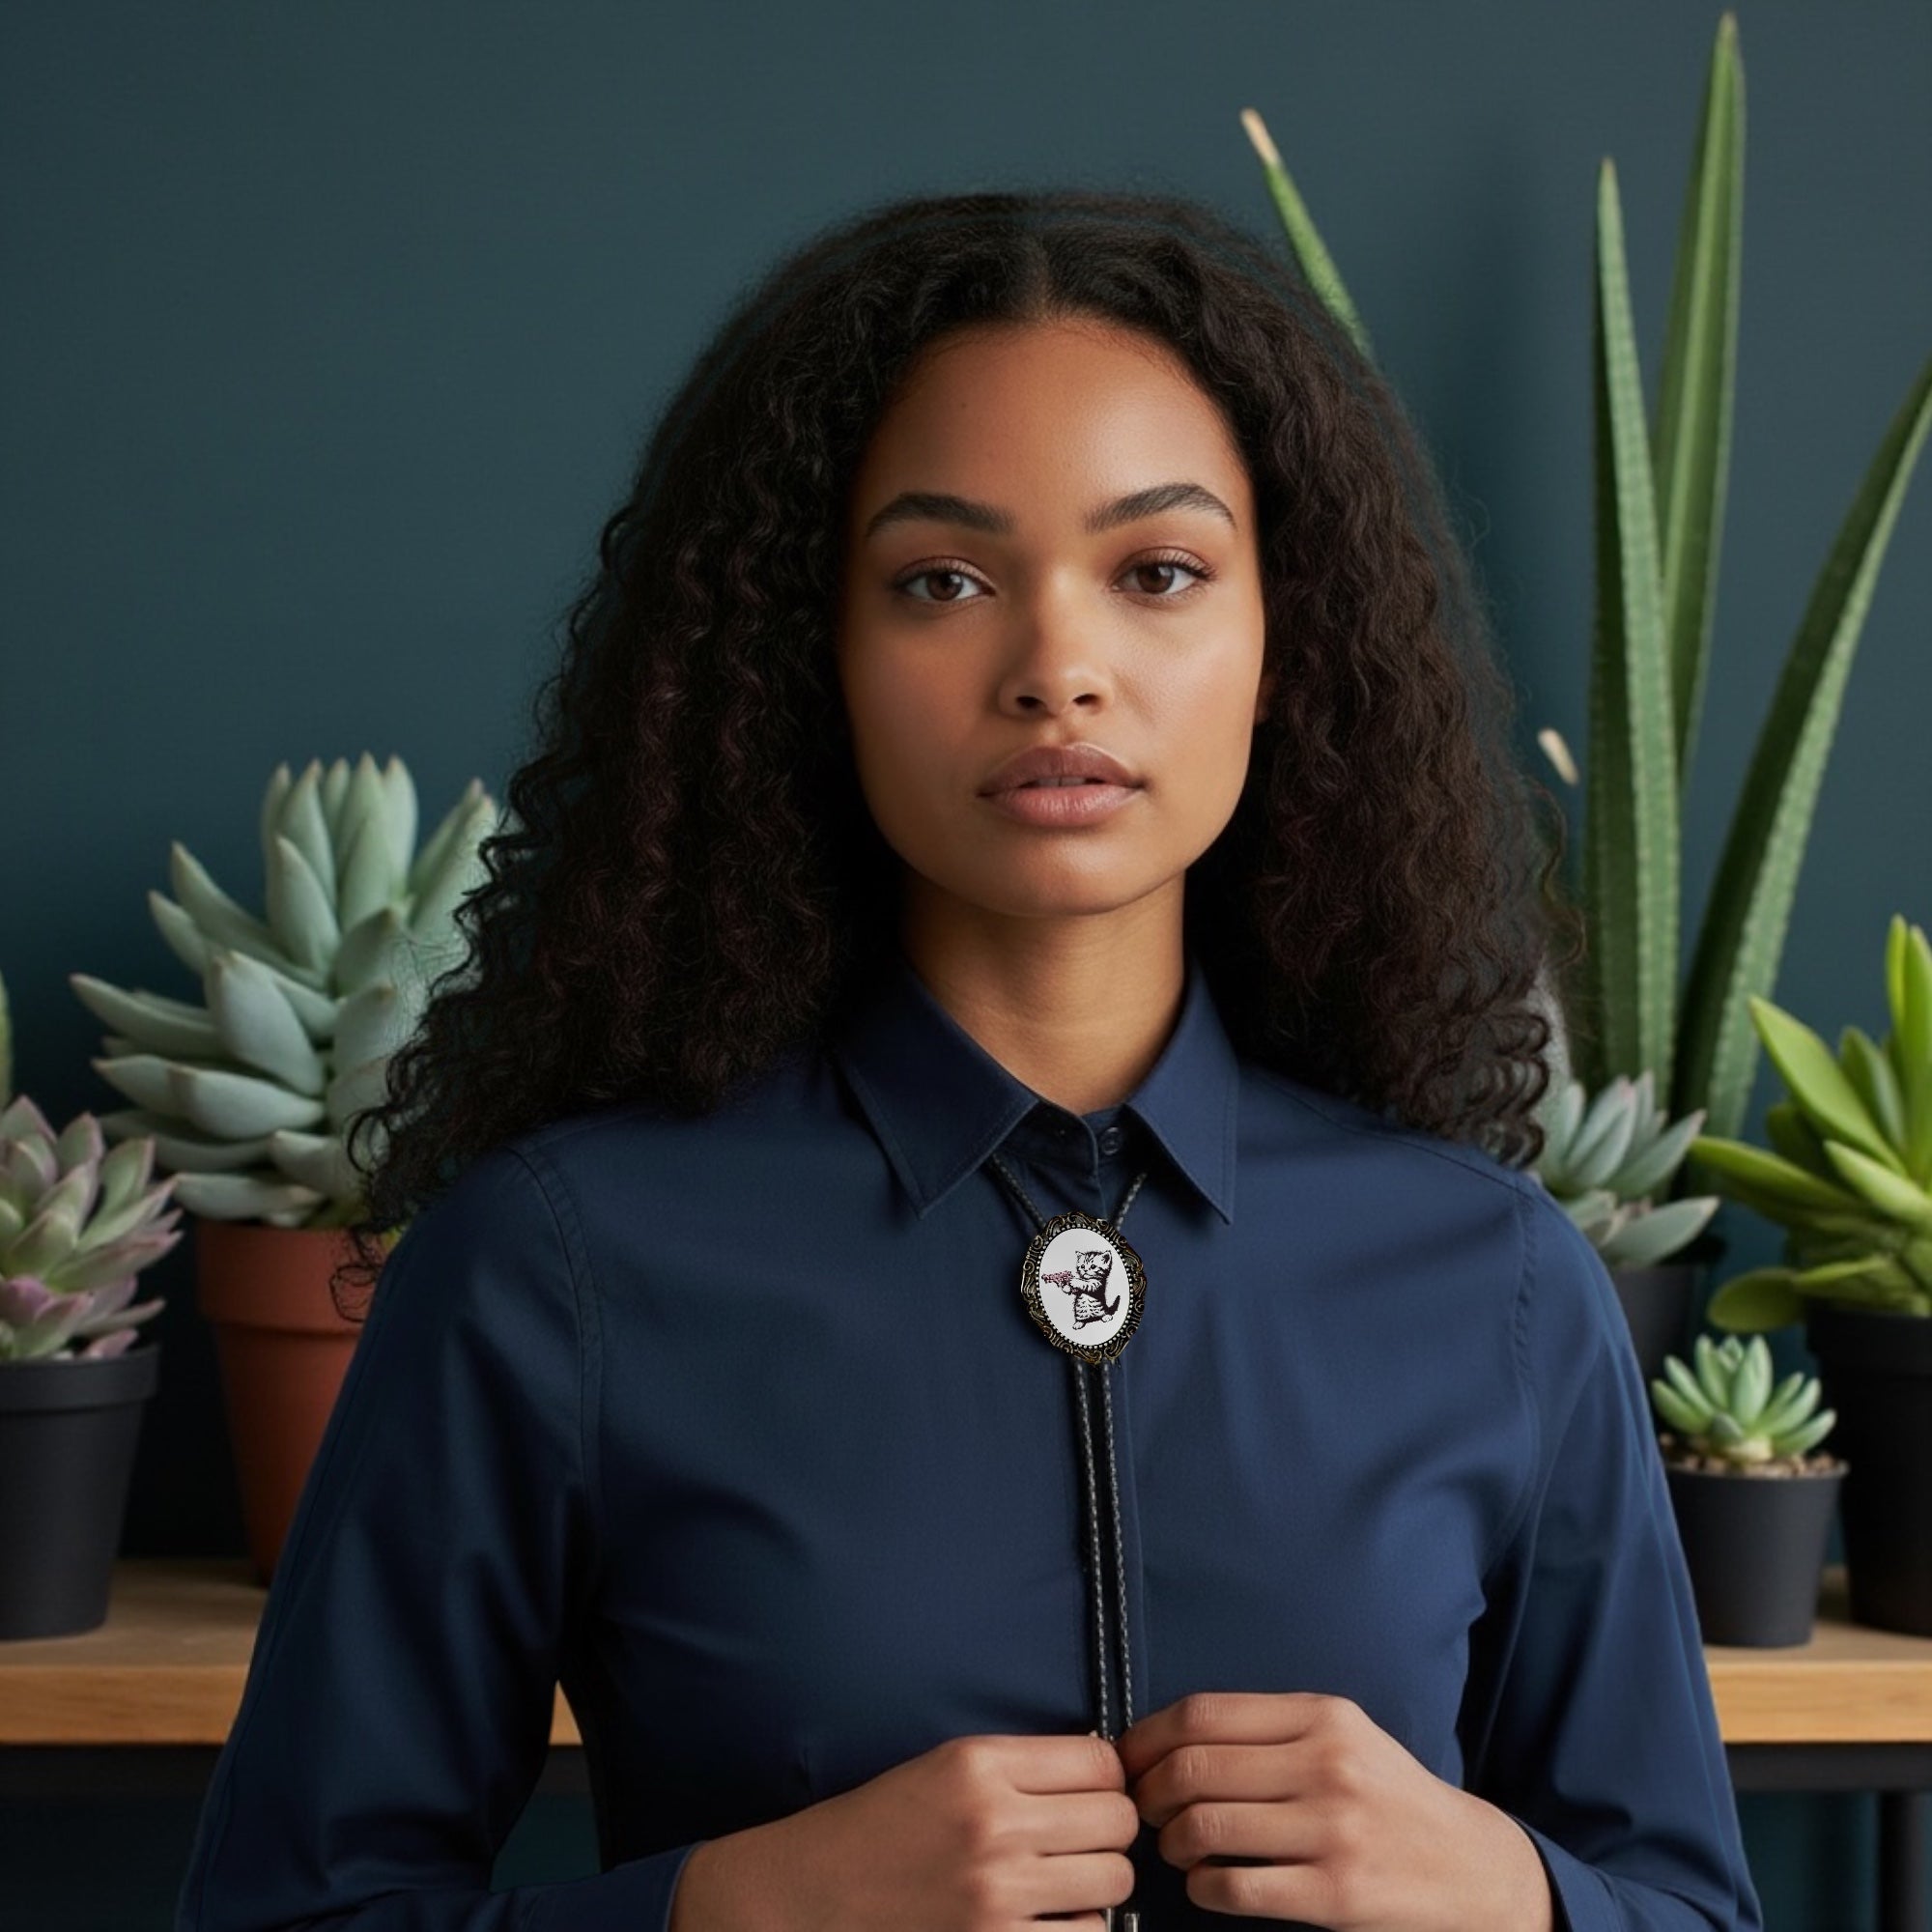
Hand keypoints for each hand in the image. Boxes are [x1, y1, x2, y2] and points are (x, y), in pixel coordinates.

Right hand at [672, 1731, 1139, 1931]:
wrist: (811, 1897)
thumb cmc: (878, 1830)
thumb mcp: (943, 1769)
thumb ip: (1019, 1768)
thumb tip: (1104, 1774)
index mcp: (979, 1765)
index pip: (1102, 1763)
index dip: (1105, 1781)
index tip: (1090, 1795)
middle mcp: (994, 1824)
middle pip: (1118, 1822)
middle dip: (1107, 1833)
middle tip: (1077, 1844)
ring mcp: (997, 1894)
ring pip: (1114, 1882)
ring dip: (1097, 1886)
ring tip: (1061, 1885)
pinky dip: (1077, 1931)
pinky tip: (1043, 1921)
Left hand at [1114, 1692, 1553, 1930]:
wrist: (1469, 1868)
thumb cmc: (1386, 1797)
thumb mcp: (1341, 1737)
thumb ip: (1268, 1731)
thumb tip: (1164, 1738)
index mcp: (1321, 1715)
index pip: (1202, 1713)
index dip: (1147, 1738)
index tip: (1128, 1760)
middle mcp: (1326, 1764)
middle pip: (1193, 1769)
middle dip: (1147, 1793)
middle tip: (1142, 1810)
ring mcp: (1332, 1831)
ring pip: (1204, 1827)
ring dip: (1170, 1842)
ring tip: (1175, 1848)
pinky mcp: (1335, 1895)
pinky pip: (1233, 1887)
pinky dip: (1201, 1887)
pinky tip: (1207, 1883)